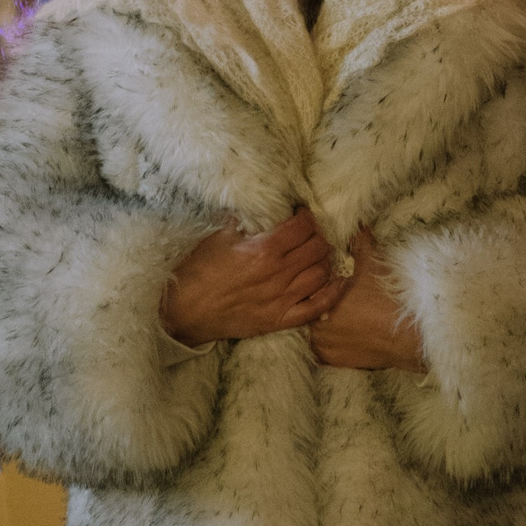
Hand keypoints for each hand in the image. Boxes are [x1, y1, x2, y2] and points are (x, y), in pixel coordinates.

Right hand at [160, 207, 342, 344]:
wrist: (186, 311)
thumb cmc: (200, 271)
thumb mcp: (220, 236)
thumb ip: (244, 220)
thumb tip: (259, 205)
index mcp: (263, 249)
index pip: (302, 227)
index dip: (306, 216)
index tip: (301, 214)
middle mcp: (278, 274)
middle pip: (316, 248)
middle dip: (317, 236)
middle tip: (310, 234)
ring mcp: (281, 299)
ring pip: (321, 274)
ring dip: (324, 260)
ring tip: (317, 254)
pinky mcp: (280, 319)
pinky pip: (316, 307)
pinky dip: (332, 294)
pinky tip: (339, 282)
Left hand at [308, 228, 425, 372]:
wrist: (411, 336)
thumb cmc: (388, 298)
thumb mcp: (373, 265)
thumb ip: (360, 244)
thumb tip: (358, 226)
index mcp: (320, 304)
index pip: (306, 291)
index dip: (316, 283)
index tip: (328, 278)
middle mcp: (317, 330)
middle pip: (309, 312)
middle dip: (318, 302)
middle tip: (336, 296)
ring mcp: (326, 350)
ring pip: (315, 332)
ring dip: (324, 323)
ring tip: (342, 314)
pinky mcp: (337, 363)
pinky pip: (325, 350)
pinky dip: (332, 340)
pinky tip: (346, 331)